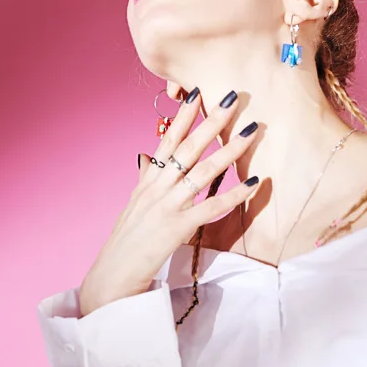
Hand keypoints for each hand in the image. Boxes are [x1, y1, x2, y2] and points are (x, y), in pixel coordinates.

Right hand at [78, 89, 259, 316]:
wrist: (114, 273)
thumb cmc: (127, 240)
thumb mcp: (134, 204)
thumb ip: (144, 179)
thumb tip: (146, 158)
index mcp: (148, 180)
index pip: (167, 140)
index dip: (183, 116)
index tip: (197, 93)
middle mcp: (157, 187)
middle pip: (188, 147)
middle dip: (211, 121)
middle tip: (232, 98)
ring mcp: (168, 206)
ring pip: (203, 171)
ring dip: (229, 150)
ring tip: (250, 132)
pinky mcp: (178, 227)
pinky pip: (211, 206)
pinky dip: (234, 193)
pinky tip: (252, 182)